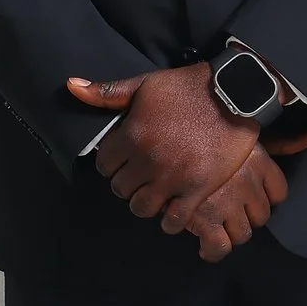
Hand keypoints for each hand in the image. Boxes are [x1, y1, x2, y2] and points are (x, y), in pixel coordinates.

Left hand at [68, 60, 281, 248]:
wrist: (235, 94)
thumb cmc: (188, 87)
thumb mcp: (146, 84)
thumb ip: (108, 93)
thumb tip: (71, 87)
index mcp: (132, 134)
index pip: (104, 164)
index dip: (112, 164)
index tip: (123, 161)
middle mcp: (148, 159)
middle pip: (120, 188)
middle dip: (127, 183)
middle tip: (139, 178)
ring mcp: (173, 177)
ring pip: (141, 208)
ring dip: (144, 203)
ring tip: (154, 194)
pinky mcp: (198, 189)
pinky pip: (174, 220)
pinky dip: (170, 221)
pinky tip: (172, 211)